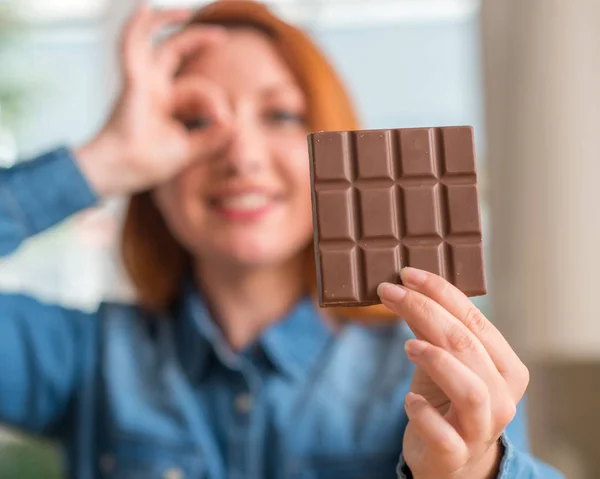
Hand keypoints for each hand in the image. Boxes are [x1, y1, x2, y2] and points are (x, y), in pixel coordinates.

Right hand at [75, 4, 230, 196]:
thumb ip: (212, 140)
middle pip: (175, 54)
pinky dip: (138, 26)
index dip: (215, 100)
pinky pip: (131, 45)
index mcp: (165, 103)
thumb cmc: (147, 164)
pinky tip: (145, 7)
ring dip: (167, 22)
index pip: (196, 88)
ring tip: (185, 11)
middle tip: (222, 37)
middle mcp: (152, 88)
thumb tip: (235, 126)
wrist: (123, 170)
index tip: (224, 121)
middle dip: (198, 41)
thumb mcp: (189, 151)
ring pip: (155, 43)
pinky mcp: (132, 81)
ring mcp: (141, 82)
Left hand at [378, 268, 528, 478]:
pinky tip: (409, 399)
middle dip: (426, 312)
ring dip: (436, 360)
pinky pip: (444, 434)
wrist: (452, 460)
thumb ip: (433, 329)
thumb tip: (405, 287)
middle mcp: (502, 398)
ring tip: (407, 345)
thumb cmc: (448, 399)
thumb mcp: (442, 360)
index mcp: (506, 367)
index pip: (475, 320)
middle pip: (467, 346)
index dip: (441, 292)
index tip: (407, 273)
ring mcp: (481, 428)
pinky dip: (424, 412)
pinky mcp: (456, 454)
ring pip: (470, 390)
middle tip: (391, 292)